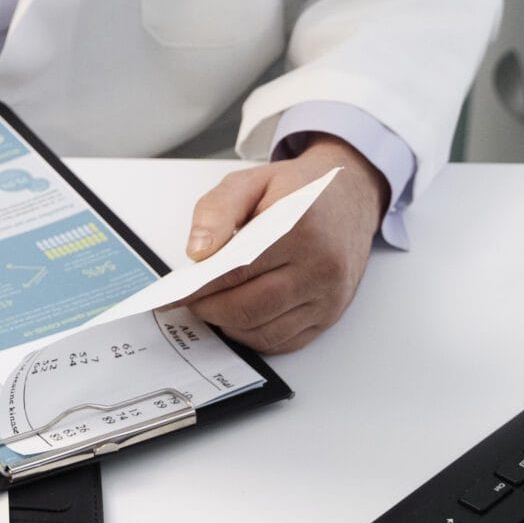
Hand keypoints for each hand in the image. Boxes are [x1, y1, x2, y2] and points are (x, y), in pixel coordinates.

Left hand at [182, 134, 388, 353]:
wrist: (351, 195)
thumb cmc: (300, 189)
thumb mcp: (251, 180)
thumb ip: (218, 210)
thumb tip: (198, 251)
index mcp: (300, 227)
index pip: (236, 270)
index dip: (199, 287)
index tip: (173, 295)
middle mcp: (321, 267)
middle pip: (249, 307)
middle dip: (210, 308)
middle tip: (190, 298)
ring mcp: (328, 296)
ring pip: (264, 331)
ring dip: (229, 325)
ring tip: (213, 305)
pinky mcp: (330, 315)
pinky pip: (284, 342)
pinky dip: (254, 335)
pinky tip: (241, 316)